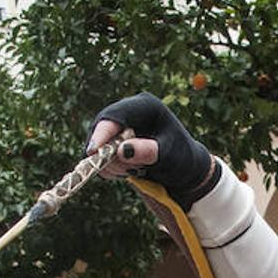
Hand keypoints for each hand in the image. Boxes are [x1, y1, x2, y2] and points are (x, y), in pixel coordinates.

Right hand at [86, 94, 218, 205]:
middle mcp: (130, 111)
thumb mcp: (170, 157)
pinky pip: (99, 153)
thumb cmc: (181, 159)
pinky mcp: (114, 139)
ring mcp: (121, 125)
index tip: (93, 151)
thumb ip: (149, 152)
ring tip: (134, 171)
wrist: (184, 168)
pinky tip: (128, 171)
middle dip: (106, 152)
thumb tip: (122, 150)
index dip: (102, 132)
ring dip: (109, 162)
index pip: (117, 115)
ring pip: (98, 142)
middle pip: (102, 127)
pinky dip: (109, 166)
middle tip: (123, 171)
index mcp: (146, 106)